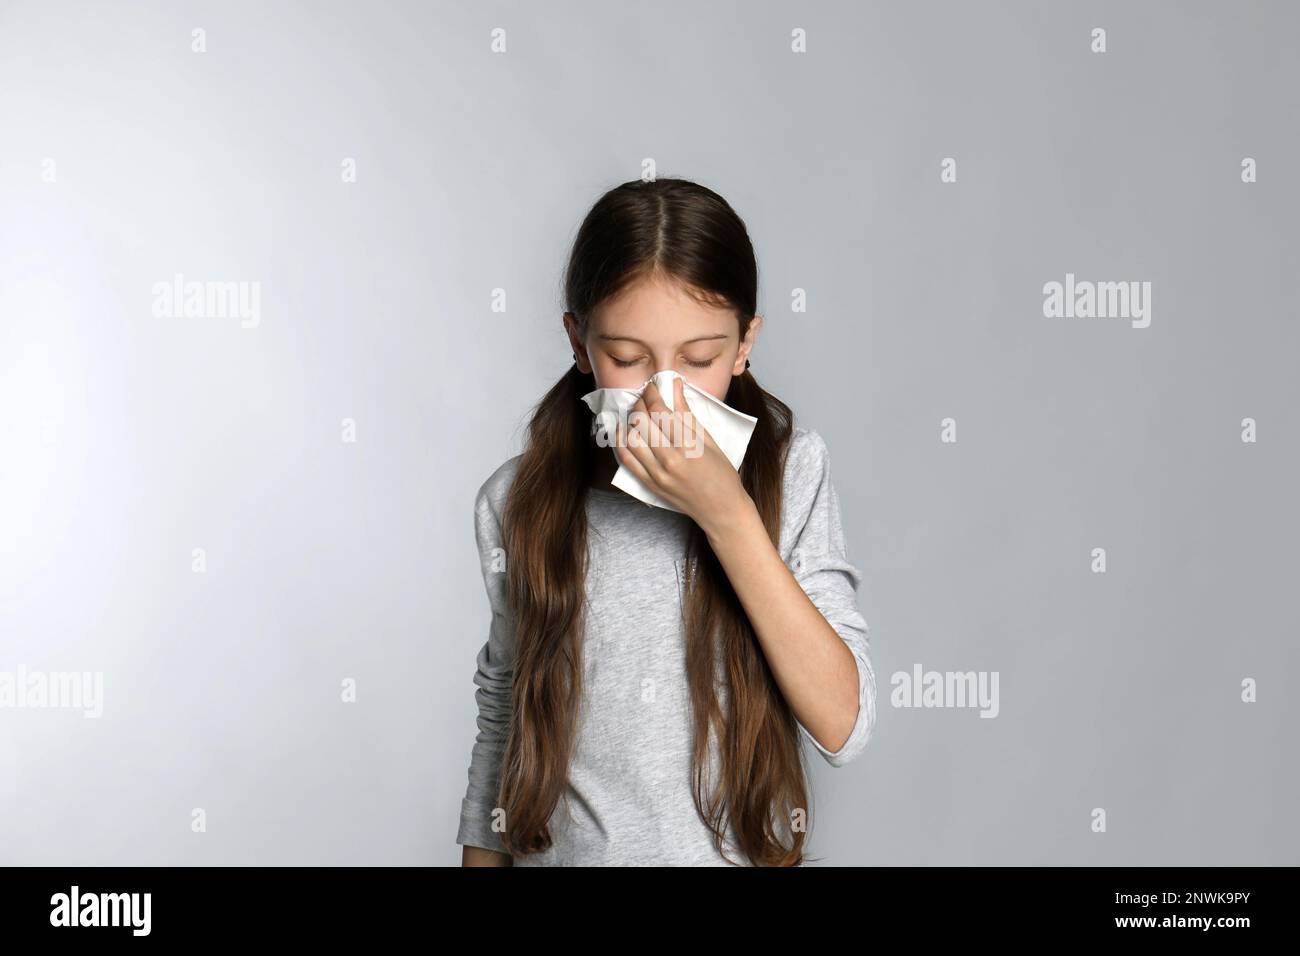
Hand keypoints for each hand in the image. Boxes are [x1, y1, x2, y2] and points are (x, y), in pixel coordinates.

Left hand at [615, 375, 754, 532]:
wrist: (721, 510)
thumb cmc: (722, 475)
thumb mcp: (710, 441)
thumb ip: (688, 415)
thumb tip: (675, 387)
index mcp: (689, 446)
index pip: (660, 411)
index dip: (652, 394)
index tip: (653, 386)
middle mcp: (670, 460)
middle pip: (641, 422)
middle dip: (639, 404)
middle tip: (644, 397)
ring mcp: (657, 475)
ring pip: (630, 440)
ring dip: (629, 421)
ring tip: (635, 414)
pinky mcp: (650, 485)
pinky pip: (626, 461)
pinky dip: (621, 443)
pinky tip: (623, 433)